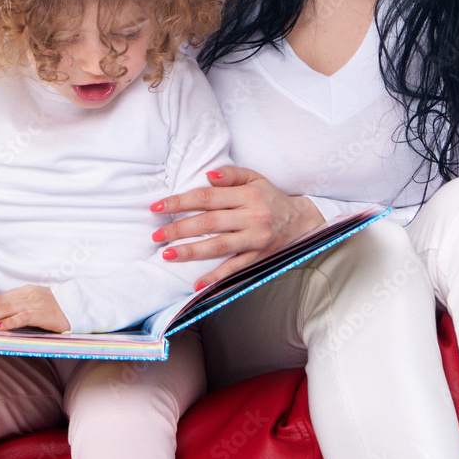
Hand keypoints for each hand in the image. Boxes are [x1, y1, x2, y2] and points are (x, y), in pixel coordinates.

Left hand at [0, 285, 69, 332]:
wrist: (80, 307)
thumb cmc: (58, 310)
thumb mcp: (37, 305)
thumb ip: (21, 308)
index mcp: (27, 291)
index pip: (1, 298)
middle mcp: (31, 294)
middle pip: (1, 303)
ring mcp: (38, 303)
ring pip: (8, 309)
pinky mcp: (45, 314)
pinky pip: (24, 317)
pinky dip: (10, 322)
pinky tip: (0, 328)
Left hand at [151, 166, 325, 287]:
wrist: (301, 222)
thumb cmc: (270, 198)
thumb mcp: (255, 178)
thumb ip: (231, 174)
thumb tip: (207, 176)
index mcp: (248, 195)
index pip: (207, 197)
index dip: (180, 201)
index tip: (158, 207)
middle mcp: (252, 217)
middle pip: (209, 222)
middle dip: (180, 228)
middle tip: (156, 233)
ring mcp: (255, 240)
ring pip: (219, 246)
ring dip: (191, 251)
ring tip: (167, 254)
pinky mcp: (258, 258)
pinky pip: (234, 268)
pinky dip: (216, 277)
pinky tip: (198, 284)